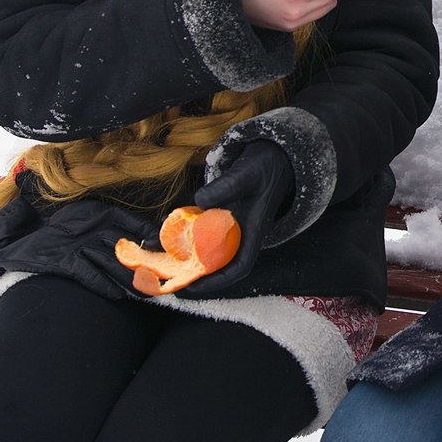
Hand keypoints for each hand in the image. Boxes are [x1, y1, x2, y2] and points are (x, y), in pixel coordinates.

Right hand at [0, 195, 156, 300]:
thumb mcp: (88, 220)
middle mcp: (90, 226)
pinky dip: (102, 284)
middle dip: (146, 262)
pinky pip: (86, 273)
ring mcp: (76, 244)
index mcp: (98, 213)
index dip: (149, 233)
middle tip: (166, 276)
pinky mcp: (63, 260)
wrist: (18, 240)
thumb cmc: (60, 231)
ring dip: (130, 278)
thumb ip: (114, 226)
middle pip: (125, 246)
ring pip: (110, 262)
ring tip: (148, 291)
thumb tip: (148, 237)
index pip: (130, 221)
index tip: (168, 247)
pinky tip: (117, 295)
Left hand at [185, 141, 293, 294]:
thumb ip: (226, 186)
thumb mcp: (247, 172)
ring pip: (213, 251)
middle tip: (170, 276)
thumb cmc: (265, 165)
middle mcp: (245, 234)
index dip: (217, 280)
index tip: (193, 284)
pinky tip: (173, 235)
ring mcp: (235, 227)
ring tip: (165, 259)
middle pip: (222, 265)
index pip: (240, 265)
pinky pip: (208, 234)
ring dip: (191, 257)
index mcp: (254, 230)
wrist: (276, 157)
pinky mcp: (227, 218)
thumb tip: (199, 200)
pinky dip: (191, 238)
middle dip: (197, 274)